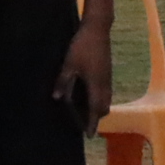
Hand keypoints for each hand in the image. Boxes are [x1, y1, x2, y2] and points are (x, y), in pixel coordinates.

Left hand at [56, 20, 113, 136]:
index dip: (92, 123)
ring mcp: (108, 77)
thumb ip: (63, 82)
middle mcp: (105, 83)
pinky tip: (89, 95)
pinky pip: (106, 91)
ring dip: (98, 107)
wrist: (97, 29)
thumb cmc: (82, 46)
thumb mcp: (69, 64)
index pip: (95, 109)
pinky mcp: (107, 71)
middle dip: (96, 117)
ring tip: (86, 112)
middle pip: (104, 107)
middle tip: (85, 124)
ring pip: (106, 99)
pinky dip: (99, 98)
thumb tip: (56, 98)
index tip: (89, 135)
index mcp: (96, 84)